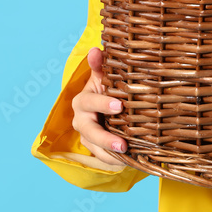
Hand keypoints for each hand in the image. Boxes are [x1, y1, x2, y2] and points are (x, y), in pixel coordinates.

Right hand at [71, 47, 126, 166]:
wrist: (106, 106)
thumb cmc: (107, 87)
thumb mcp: (104, 76)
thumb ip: (100, 65)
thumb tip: (95, 49)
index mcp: (82, 101)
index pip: (89, 103)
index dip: (102, 104)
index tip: (120, 106)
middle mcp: (81, 120)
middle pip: (89, 131)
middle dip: (105, 138)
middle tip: (122, 144)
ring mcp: (87, 137)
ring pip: (95, 148)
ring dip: (110, 154)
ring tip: (127, 156)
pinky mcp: (95, 150)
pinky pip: (103, 158)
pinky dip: (115, 161)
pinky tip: (129, 162)